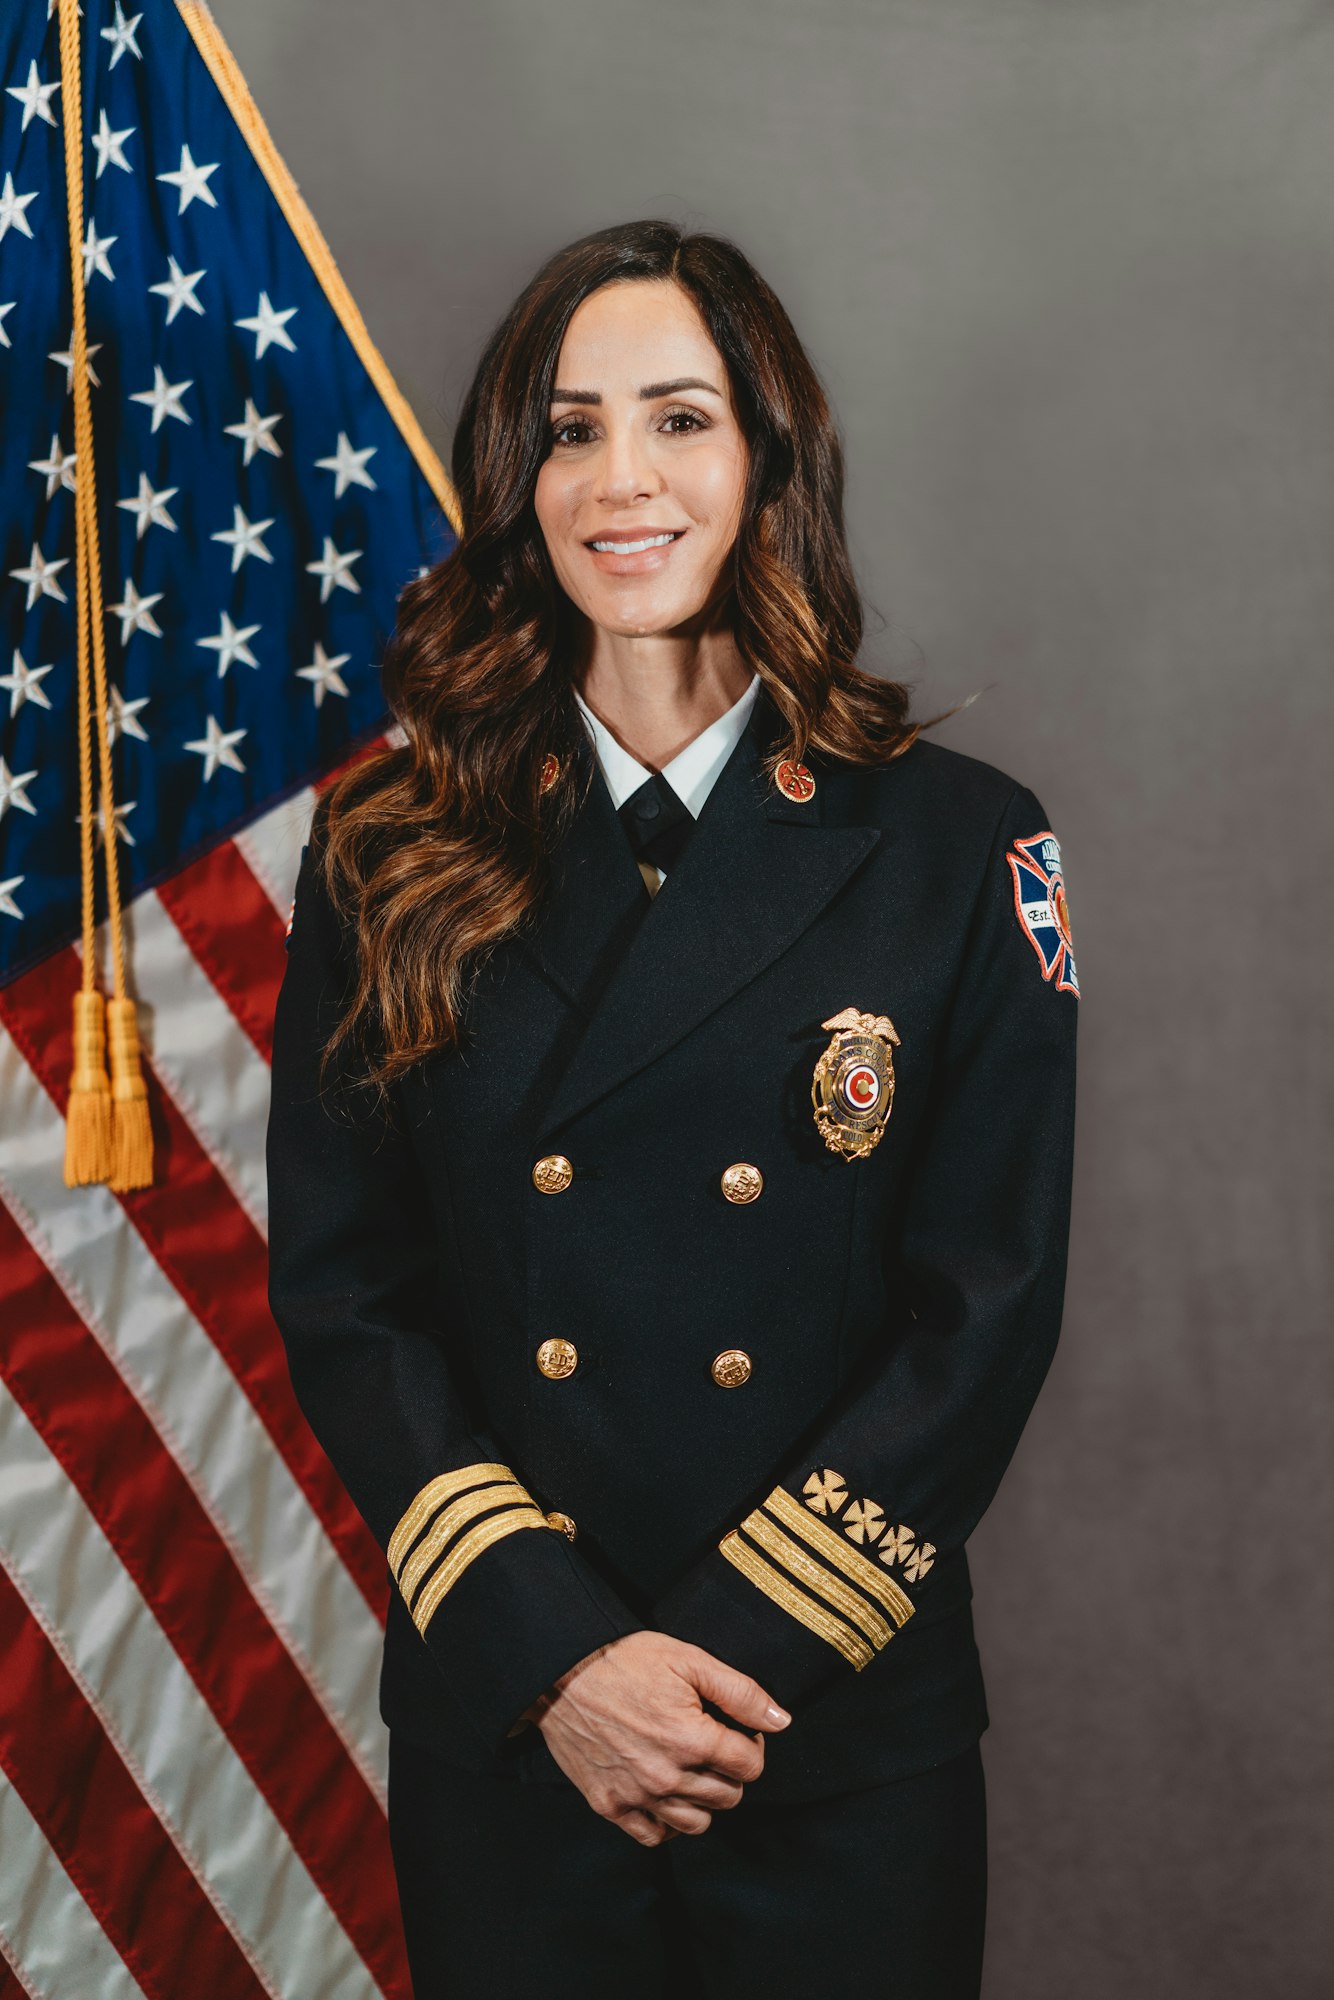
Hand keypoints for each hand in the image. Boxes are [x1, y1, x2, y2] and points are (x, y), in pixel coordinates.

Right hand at [520, 1630, 790, 1845]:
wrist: (561, 1671)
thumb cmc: (625, 1659)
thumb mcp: (689, 1659)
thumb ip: (740, 1692)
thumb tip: (782, 1720)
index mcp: (691, 1738)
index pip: (751, 1766)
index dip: (752, 1744)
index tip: (736, 1729)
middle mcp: (666, 1776)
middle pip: (728, 1797)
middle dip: (730, 1771)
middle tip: (714, 1745)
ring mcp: (636, 1796)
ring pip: (696, 1823)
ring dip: (703, 1800)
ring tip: (691, 1768)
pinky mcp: (609, 1805)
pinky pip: (654, 1836)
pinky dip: (667, 1822)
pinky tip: (666, 1794)